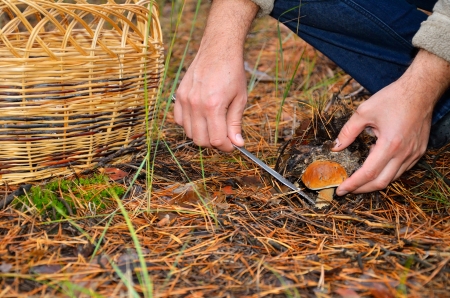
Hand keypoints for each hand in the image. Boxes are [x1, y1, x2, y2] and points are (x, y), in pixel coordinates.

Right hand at [174, 49, 246, 151]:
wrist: (218, 49)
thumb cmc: (232, 72)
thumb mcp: (240, 99)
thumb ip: (235, 123)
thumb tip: (237, 143)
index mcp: (213, 106)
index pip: (216, 140)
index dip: (226, 147)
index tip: (233, 145)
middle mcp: (196, 105)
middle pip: (201, 140)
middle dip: (214, 143)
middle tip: (224, 137)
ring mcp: (185, 100)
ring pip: (189, 133)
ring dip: (202, 134)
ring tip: (214, 126)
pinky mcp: (179, 96)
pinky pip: (179, 121)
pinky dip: (189, 125)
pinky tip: (201, 118)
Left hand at [333, 50, 449, 194]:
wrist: (421, 90)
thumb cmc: (393, 98)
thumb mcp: (364, 112)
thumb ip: (348, 132)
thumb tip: (335, 147)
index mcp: (390, 144)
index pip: (368, 173)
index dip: (353, 184)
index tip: (341, 190)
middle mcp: (404, 153)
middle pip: (381, 182)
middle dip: (362, 189)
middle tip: (347, 189)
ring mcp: (414, 154)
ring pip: (392, 178)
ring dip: (374, 182)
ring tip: (357, 180)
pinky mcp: (418, 152)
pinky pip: (401, 170)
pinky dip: (386, 173)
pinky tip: (374, 166)